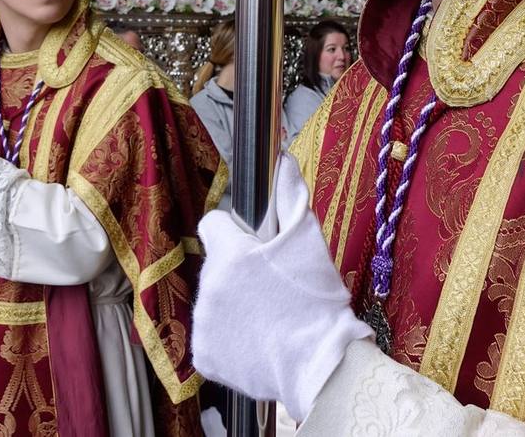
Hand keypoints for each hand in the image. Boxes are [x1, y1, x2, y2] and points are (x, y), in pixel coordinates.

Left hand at [193, 154, 372, 420]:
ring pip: (214, 300)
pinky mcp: (205, 356)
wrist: (321, 365)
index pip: (213, 224)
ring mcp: (203, 324)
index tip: (256, 246)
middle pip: (216, 265)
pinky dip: (229, 337)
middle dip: (238, 270)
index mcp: (229, 255)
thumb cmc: (317, 300)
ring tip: (269, 316)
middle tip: (273, 286)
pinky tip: (257, 339)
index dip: (236, 231)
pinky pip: (211, 336)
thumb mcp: (309, 239)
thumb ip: (290, 196)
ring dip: (233, 303)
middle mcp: (209, 287)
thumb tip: (281, 160)